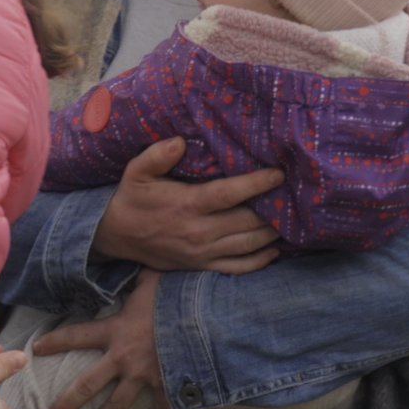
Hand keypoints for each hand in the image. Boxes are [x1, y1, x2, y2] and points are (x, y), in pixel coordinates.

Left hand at [34, 272, 176, 408]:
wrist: (204, 324)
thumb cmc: (176, 298)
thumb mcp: (152, 280)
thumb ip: (137, 275)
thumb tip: (133, 259)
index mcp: (115, 330)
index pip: (76, 335)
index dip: (54, 341)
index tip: (36, 349)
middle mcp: (122, 358)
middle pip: (86, 386)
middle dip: (67, 404)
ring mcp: (143, 376)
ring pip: (116, 406)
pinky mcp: (166, 387)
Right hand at [91, 138, 283, 273]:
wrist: (115, 237)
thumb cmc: (131, 199)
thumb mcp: (136, 172)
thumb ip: (156, 155)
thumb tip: (180, 141)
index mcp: (186, 205)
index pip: (229, 194)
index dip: (257, 184)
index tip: (279, 173)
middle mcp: (198, 231)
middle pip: (248, 222)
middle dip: (274, 208)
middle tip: (293, 193)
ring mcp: (202, 252)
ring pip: (249, 245)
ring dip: (273, 232)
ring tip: (290, 217)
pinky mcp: (202, 266)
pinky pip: (239, 268)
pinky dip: (261, 260)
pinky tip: (274, 249)